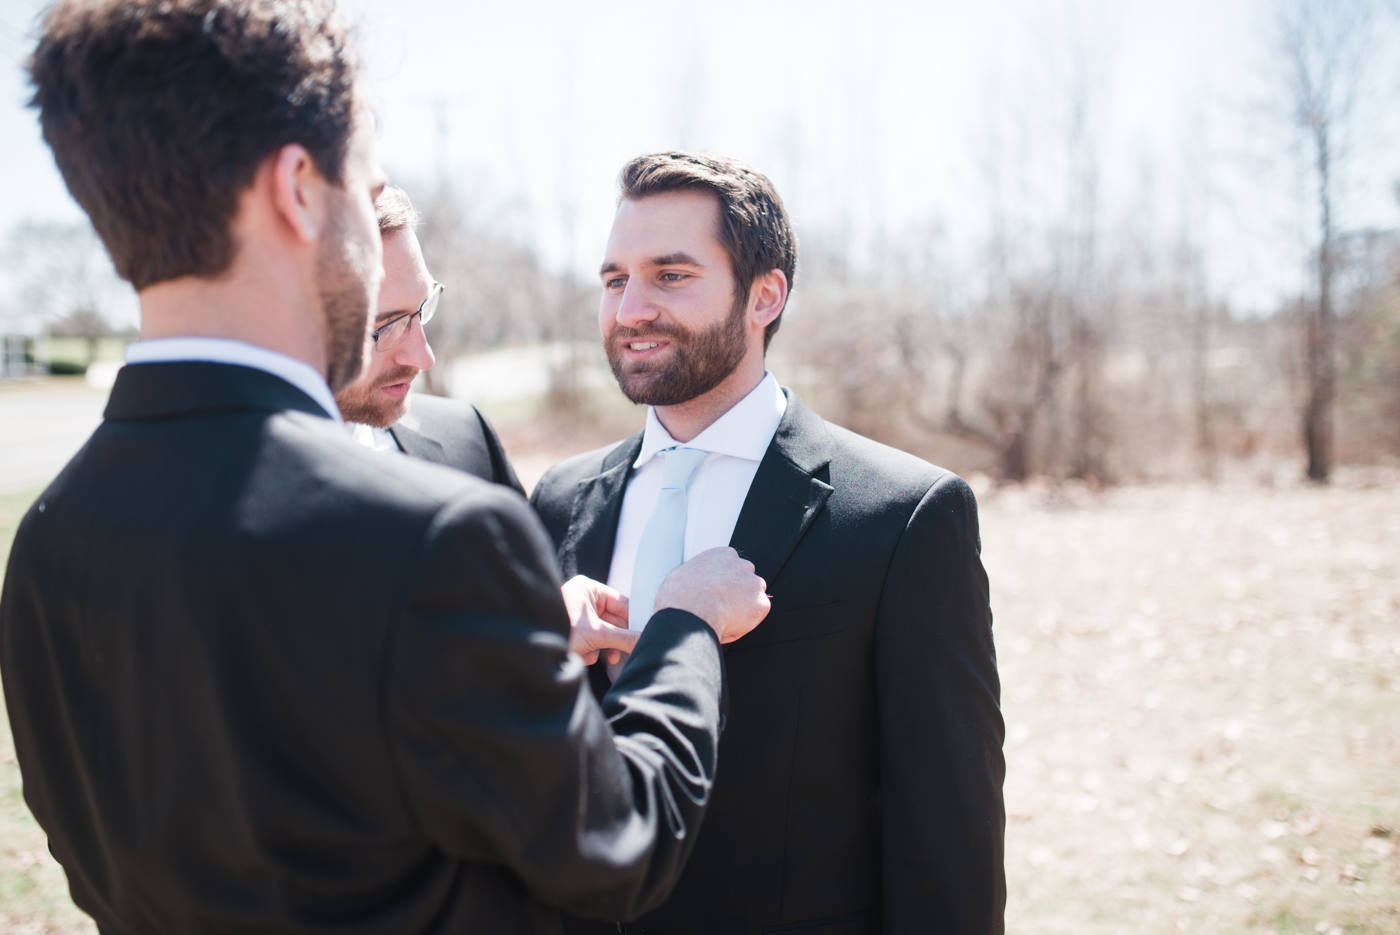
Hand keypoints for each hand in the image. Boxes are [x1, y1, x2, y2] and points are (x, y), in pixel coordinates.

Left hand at [561, 575, 637, 665]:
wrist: (531, 651)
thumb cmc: (559, 630)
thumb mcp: (596, 633)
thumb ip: (624, 638)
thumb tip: (645, 641)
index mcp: (588, 588)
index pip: (621, 603)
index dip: (633, 620)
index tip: (645, 633)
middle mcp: (583, 599)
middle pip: (613, 621)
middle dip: (614, 640)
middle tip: (623, 653)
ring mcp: (577, 616)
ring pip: (603, 634)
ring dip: (600, 648)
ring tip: (595, 655)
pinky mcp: (572, 632)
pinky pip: (591, 641)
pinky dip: (589, 651)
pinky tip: (580, 655)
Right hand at [654, 547, 769, 643]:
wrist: (690, 613)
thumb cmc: (681, 596)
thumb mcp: (682, 574)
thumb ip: (698, 574)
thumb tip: (694, 584)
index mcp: (723, 555)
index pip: (731, 566)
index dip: (725, 582)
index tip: (718, 592)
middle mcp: (742, 565)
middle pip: (745, 580)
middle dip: (737, 593)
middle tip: (722, 607)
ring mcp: (754, 584)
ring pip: (753, 597)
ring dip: (743, 606)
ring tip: (723, 618)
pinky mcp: (761, 604)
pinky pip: (756, 615)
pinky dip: (747, 622)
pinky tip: (729, 625)